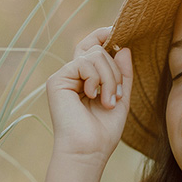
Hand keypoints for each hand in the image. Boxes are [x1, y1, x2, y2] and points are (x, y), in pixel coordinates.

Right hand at [45, 27, 133, 164]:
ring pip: (95, 55)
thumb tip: (124, 47)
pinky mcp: (57, 80)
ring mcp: (64, 76)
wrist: (88, 150)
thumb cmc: (103, 131)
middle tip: (117, 95)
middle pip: (98, 50)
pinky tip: (92, 96)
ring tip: (108, 101)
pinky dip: (96, 79)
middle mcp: (73, 75)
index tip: (116, 32)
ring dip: (109, 78)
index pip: (93, 47)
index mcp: (86, 79)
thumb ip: (123, 74)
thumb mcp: (121, 98)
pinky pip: (84, 62)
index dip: (103, 35)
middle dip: (115, 71)